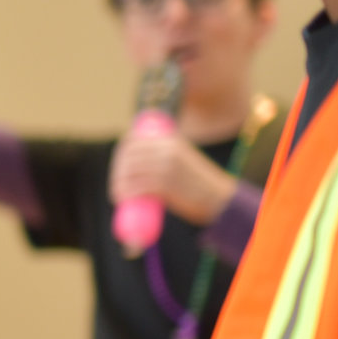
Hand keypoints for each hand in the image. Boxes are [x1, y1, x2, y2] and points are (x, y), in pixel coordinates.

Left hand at [110, 129, 238, 227]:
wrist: (220, 199)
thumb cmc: (200, 183)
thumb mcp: (184, 158)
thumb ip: (166, 154)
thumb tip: (141, 159)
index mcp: (171, 140)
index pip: (135, 139)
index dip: (123, 150)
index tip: (119, 164)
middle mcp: (167, 150)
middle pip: (129, 156)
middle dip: (118, 170)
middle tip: (117, 184)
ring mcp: (165, 166)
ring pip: (129, 171)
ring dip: (118, 183)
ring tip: (118, 194)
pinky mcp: (165, 184)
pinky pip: (137, 186)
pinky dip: (125, 193)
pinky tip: (122, 199)